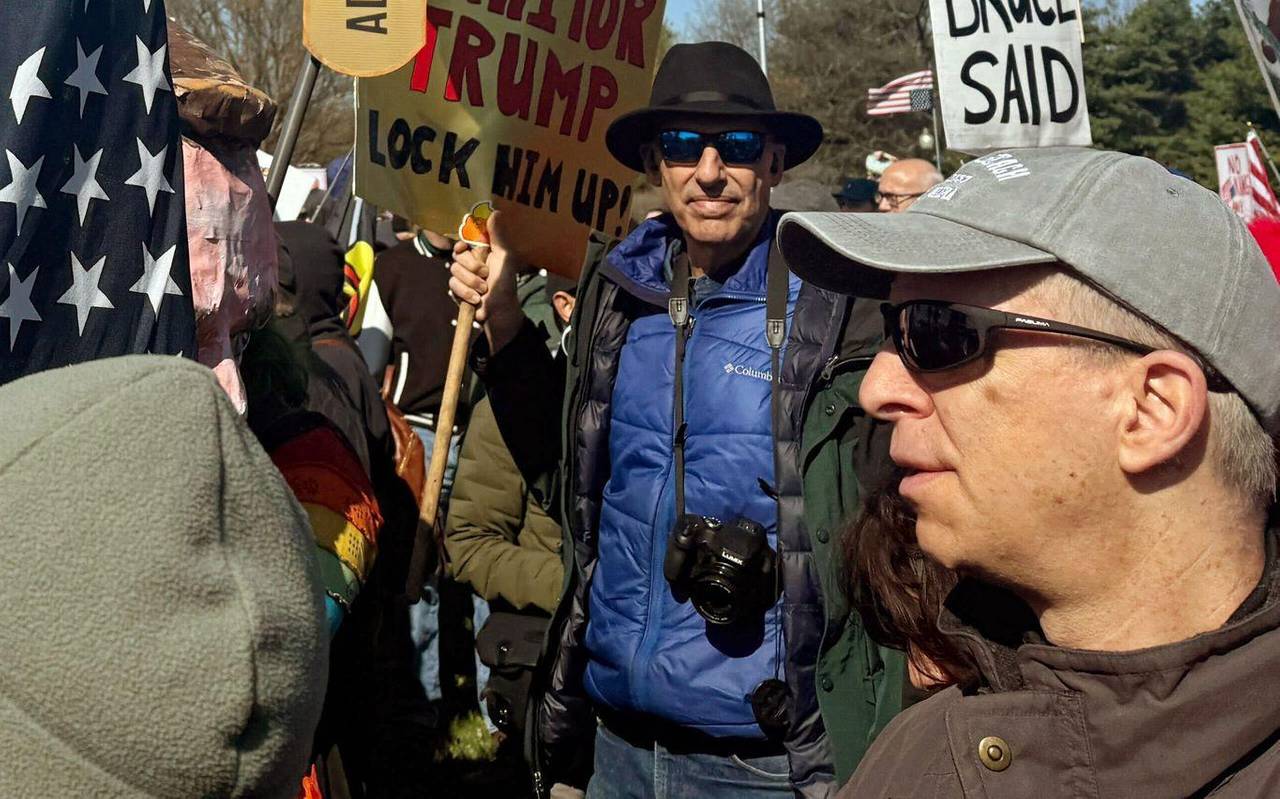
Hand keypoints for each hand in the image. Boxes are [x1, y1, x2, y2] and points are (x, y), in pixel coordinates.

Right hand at [449, 209, 523, 351]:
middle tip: (485, 274)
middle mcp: (469, 261)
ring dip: (471, 282)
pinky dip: (466, 292)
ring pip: (454, 271)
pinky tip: (476, 299)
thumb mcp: (505, 257)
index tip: (463, 248)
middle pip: (457, 256)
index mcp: (480, 250)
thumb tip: (494, 212)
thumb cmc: (505, 282)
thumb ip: (498, 236)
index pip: (462, 240)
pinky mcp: (456, 290)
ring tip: (483, 290)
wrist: (501, 309)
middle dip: (472, 267)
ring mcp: (462, 275)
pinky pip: (452, 285)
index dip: (461, 244)